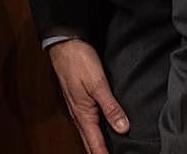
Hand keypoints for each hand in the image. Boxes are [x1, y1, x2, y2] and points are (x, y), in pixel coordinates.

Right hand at [48, 39, 128, 153]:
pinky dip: (96, 133)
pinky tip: (103, 132)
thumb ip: (110, 106)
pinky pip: (88, 123)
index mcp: (83, 114)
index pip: (96, 144)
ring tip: (108, 152)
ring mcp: (78, 107)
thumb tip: (123, 128)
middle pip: (90, 143)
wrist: (64, 43)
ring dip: (97, 146)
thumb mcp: (97, 83)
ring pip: (89, 134)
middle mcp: (79, 114)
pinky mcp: (80, 100)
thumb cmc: (78, 61)